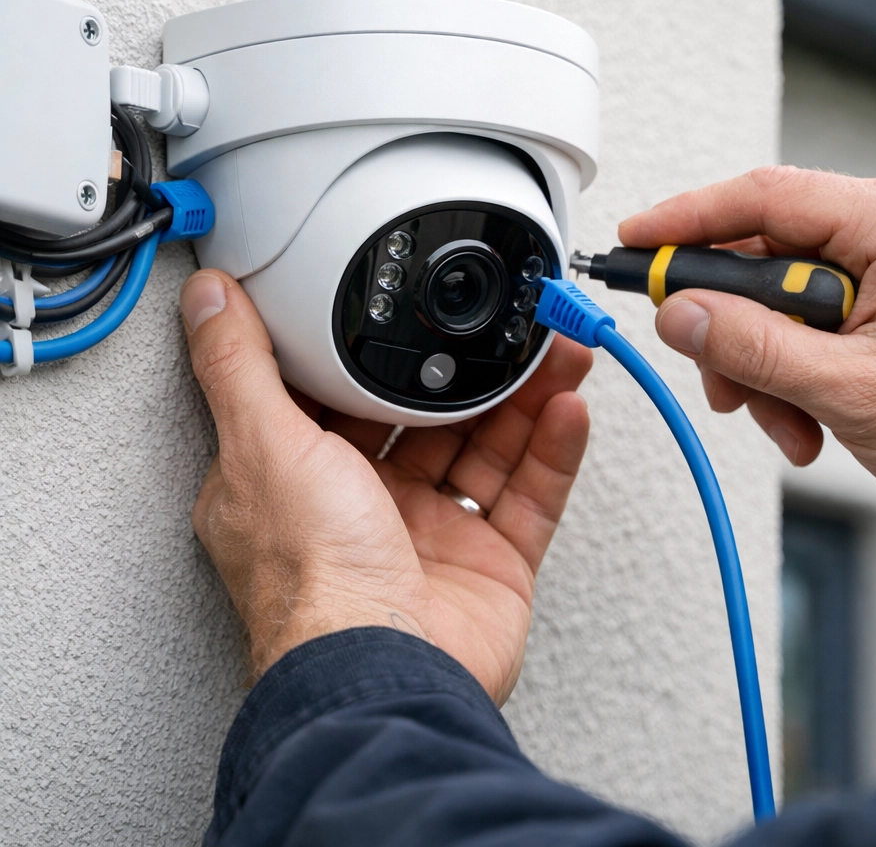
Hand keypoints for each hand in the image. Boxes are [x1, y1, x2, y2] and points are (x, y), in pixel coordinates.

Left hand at [180, 269, 591, 701]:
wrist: (387, 676)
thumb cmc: (314, 582)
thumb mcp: (262, 445)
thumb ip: (239, 365)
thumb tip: (209, 298)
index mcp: (305, 479)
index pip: (348, 395)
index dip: (386, 349)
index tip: (418, 309)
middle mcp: (367, 507)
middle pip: (431, 417)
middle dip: (471, 370)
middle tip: (505, 328)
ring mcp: (431, 536)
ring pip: (489, 448)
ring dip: (524, 397)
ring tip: (554, 353)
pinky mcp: (488, 564)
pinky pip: (529, 496)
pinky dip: (552, 453)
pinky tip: (566, 409)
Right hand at [620, 166, 875, 548]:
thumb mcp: (850, 390)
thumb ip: (753, 346)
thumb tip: (683, 314)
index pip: (765, 197)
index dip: (688, 219)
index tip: (638, 240)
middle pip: (764, 254)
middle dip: (734, 327)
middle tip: (716, 373)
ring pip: (778, 295)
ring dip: (763, 364)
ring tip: (786, 419)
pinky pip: (806, 318)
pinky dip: (791, 369)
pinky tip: (807, 417)